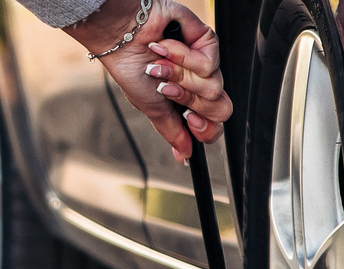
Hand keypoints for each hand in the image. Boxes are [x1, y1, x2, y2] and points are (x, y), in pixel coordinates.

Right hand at [64, 0, 232, 162]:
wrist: (123, 39)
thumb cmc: (130, 70)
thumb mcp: (151, 108)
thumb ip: (172, 131)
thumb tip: (185, 155)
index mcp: (186, 102)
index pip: (213, 124)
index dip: (205, 129)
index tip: (188, 120)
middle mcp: (198, 84)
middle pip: (220, 109)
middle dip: (190, 100)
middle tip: (167, 90)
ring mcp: (205, 63)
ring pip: (214, 87)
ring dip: (181, 79)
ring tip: (160, 67)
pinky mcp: (208, 43)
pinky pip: (209, 63)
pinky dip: (183, 59)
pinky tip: (165, 49)